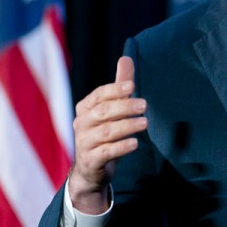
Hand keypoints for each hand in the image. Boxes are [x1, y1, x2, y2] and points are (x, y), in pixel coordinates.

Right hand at [68, 56, 147, 213]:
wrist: (91, 169)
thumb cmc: (104, 132)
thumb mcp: (112, 109)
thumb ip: (119, 86)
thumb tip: (126, 58)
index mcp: (85, 108)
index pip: (99, 94)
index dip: (115, 89)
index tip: (132, 85)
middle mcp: (81, 124)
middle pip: (104, 112)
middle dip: (125, 107)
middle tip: (145, 104)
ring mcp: (84, 143)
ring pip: (106, 132)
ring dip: (127, 126)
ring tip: (145, 123)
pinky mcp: (90, 161)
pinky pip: (106, 152)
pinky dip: (121, 147)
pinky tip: (135, 143)